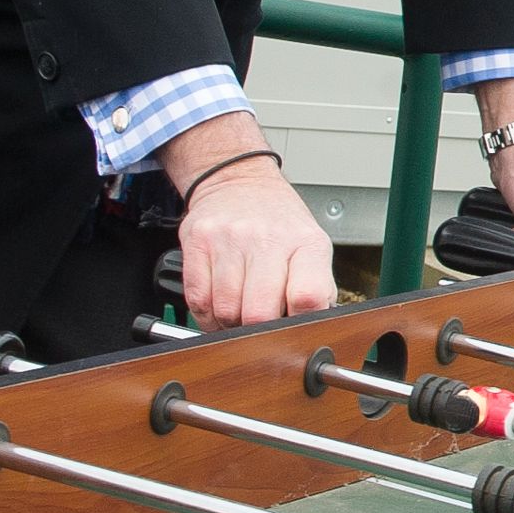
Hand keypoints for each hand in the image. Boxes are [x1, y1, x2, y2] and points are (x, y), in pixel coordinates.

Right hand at [174, 140, 338, 327]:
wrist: (239, 180)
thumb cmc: (279, 221)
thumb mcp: (311, 246)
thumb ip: (316, 289)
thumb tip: (313, 329)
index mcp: (306, 243)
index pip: (308, 297)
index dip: (300, 323)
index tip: (294, 327)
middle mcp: (267, 239)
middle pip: (259, 313)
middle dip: (260, 331)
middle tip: (262, 324)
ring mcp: (229, 240)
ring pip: (225, 311)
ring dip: (231, 324)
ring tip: (240, 312)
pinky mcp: (197, 243)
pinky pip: (198, 300)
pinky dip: (207, 316)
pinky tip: (218, 307)